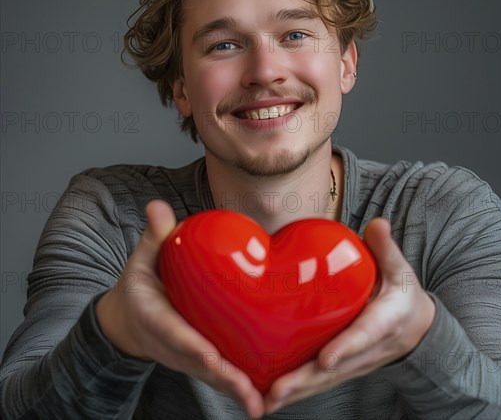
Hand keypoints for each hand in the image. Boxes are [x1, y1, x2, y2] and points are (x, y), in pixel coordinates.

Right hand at [96, 200, 264, 418]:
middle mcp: (172, 345)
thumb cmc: (141, 284)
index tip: (212, 357)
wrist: (129, 318)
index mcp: (156, 319)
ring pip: (213, 376)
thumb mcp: (142, 258)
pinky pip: (220, 373)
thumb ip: (154, 235)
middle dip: (225, 381)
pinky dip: (240, 385)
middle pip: (200, 365)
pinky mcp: (199, 359)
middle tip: (251, 396)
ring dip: (236, 390)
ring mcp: (186, 356)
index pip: (175, 334)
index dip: (193, 346)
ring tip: (263, 403)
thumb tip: (157, 205)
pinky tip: (265, 395)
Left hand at [264, 217, 434, 413]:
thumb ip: (386, 248)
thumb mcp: (400, 269)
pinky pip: (322, 381)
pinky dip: (299, 389)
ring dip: (297, 391)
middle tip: (277, 391)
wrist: (417, 325)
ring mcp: (357, 362)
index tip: (325, 360)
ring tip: (267, 400)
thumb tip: (378, 224)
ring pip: (326, 381)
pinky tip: (272, 395)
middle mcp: (370, 349)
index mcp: (386, 321)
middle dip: (307, 381)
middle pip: (337, 369)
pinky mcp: (346, 366)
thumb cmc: (402, 292)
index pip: (364, 336)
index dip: (346, 348)